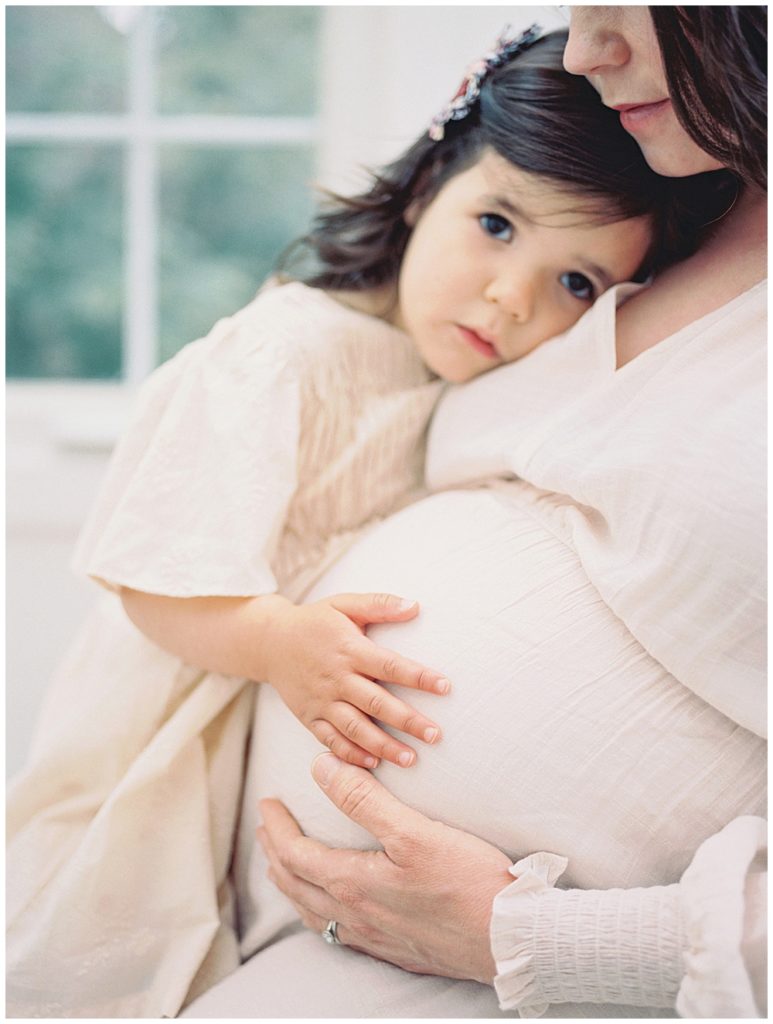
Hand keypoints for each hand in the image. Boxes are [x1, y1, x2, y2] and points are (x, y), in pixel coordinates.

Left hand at [257, 753, 513, 982]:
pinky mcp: (397, 951)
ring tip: (287, 868)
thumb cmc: (466, 882)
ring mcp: (375, 940)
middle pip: (297, 886)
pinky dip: (321, 912)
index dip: (276, 827)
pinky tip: (334, 909)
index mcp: (353, 885)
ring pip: (315, 914)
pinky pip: (340, 933)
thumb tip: (320, 767)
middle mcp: (356, 918)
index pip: (295, 854)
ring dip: (294, 885)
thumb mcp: (413, 831)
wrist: (510, 938)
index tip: (267, 802)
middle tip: (267, 830)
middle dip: (276, 855)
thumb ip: (363, 799)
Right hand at [265, 593, 449, 768]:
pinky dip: (350, 754)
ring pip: (356, 728)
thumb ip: (379, 604)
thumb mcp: (344, 604)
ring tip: (410, 758)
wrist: (269, 642)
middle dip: (407, 721)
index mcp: (349, 649)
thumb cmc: (315, 621)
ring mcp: (322, 700)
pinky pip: (331, 740)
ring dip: (383, 745)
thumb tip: (415, 606)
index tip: (445, 686)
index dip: (418, 677)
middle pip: (377, 703)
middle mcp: (337, 678)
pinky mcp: (310, 717)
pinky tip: (373, 764)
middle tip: (435, 735)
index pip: (389, 665)